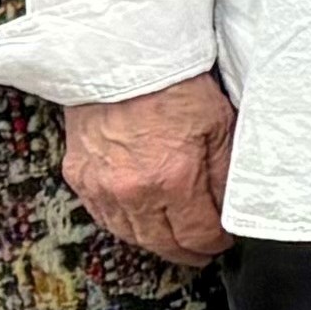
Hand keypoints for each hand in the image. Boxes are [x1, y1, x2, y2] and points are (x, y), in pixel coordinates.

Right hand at [62, 74, 238, 266]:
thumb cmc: (173, 84)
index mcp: (174, 180)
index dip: (214, 244)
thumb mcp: (219, 126)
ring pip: (130, 235)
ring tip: (174, 239)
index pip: (197, 235)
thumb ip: (225, 173)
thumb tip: (231, 207)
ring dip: (154, 241)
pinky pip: (103, 216)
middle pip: (162, 243)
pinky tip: (140, 220)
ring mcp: (101, 187)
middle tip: (201, 250)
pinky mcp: (79, 177)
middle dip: (186, 251)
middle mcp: (133, 191)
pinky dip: (124, 223)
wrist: (120, 58)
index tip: (222, 241)